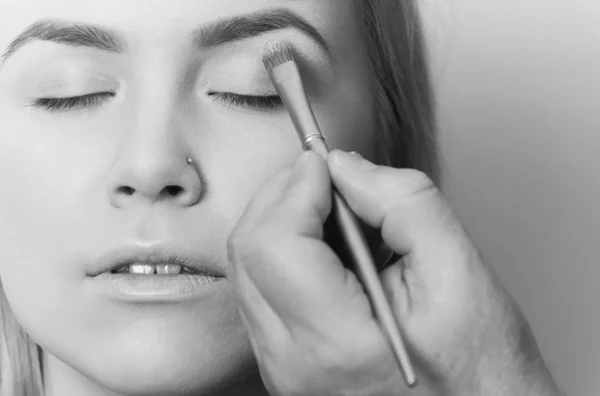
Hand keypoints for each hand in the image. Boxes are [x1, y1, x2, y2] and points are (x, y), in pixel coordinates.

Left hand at [227, 150, 561, 395]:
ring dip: (281, 222)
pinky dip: (284, 253)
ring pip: (248, 270)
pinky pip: (262, 293)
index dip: (295, 187)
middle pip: (248, 251)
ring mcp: (283, 369)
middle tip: (322, 175)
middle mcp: (294, 363)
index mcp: (336, 343)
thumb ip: (402, 202)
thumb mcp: (459, 271)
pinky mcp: (286, 365)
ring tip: (329, 209)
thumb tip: (345, 168)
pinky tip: (325, 245)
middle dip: (282, 196)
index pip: (274, 242)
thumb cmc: (481, 369)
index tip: (323, 162)